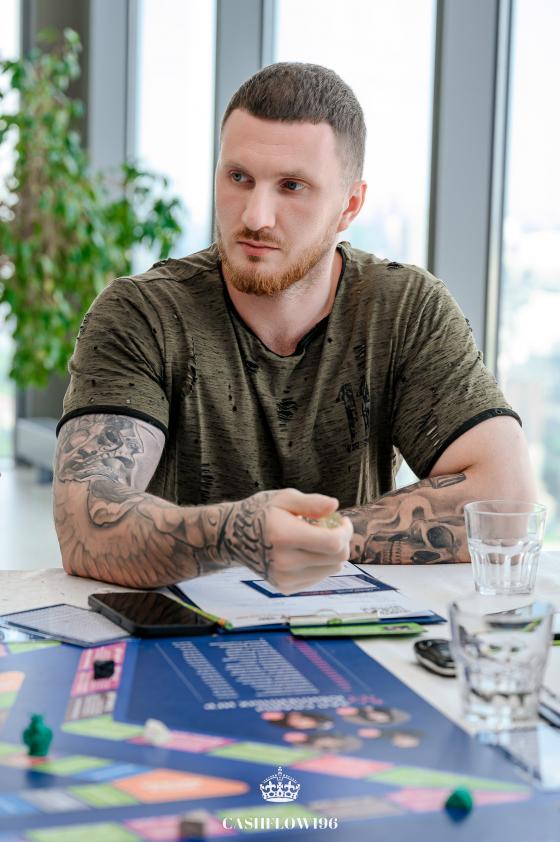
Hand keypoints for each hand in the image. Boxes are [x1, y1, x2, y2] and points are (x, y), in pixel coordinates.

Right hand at [225, 489, 352, 594]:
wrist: (232, 537)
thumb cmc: (261, 513)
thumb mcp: (283, 498)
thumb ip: (311, 503)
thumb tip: (335, 506)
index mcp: (284, 536)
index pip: (332, 543)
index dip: (345, 531)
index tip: (342, 520)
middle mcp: (284, 562)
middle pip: (336, 558)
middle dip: (342, 541)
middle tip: (333, 528)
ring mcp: (284, 578)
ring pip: (331, 570)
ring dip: (332, 554)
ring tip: (317, 538)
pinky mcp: (285, 587)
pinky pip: (318, 577)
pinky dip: (320, 564)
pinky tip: (307, 551)